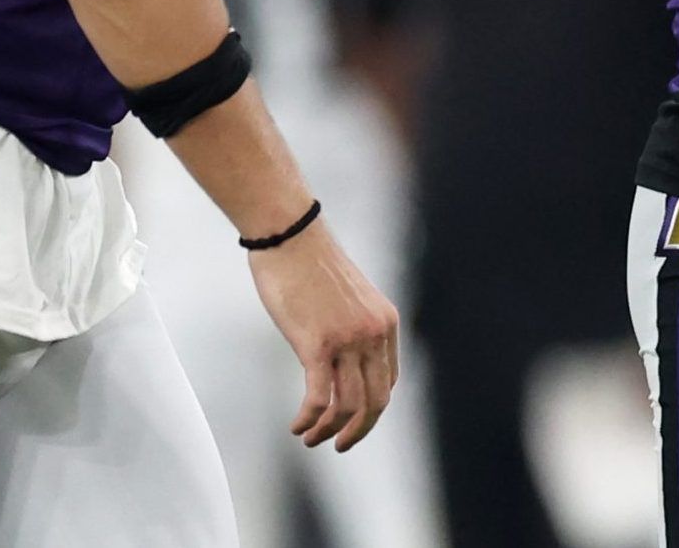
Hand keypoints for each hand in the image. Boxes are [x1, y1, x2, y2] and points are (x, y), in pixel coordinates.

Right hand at [248, 217, 399, 451]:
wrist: (290, 234)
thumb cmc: (310, 263)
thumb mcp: (348, 298)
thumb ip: (353, 327)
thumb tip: (342, 359)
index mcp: (385, 322)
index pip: (387, 381)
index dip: (370, 409)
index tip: (350, 420)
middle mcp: (373, 333)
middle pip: (376, 402)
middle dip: (358, 431)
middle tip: (338, 445)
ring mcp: (348, 340)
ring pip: (348, 406)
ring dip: (328, 431)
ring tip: (310, 439)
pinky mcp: (318, 344)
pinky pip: (319, 398)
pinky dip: (309, 420)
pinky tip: (297, 426)